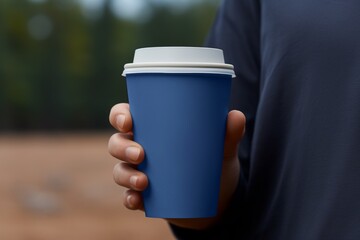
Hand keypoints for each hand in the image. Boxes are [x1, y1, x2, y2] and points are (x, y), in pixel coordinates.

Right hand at [108, 103, 245, 229]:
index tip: (127, 121)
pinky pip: (129, 196)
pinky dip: (130, 198)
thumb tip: (236, 116)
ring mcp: (141, 173)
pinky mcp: (145, 196)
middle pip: (117, 142)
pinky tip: (138, 200)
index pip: (125, 116)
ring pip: (119, 170)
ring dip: (125, 175)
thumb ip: (229, 133)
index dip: (119, 116)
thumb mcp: (222, 148)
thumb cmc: (213, 163)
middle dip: (122, 147)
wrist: (217, 199)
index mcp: (154, 130)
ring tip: (143, 181)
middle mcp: (142, 148)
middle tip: (140, 154)